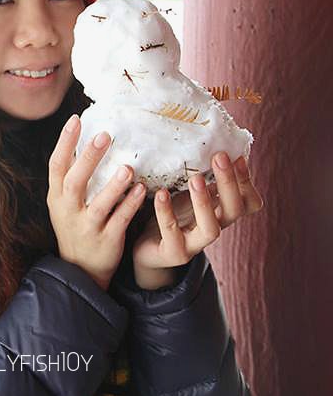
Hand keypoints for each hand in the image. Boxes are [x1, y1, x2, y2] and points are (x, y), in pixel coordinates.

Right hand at [47, 114, 146, 291]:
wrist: (80, 269)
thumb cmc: (76, 225)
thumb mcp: (64, 202)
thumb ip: (72, 176)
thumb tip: (84, 138)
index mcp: (57, 197)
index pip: (56, 165)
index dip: (64, 142)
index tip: (76, 119)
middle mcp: (68, 210)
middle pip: (74, 182)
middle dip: (88, 158)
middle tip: (104, 135)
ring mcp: (86, 227)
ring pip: (98, 205)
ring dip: (113, 186)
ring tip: (128, 168)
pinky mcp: (105, 241)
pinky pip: (119, 221)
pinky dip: (129, 205)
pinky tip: (141, 190)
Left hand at [132, 152, 263, 285]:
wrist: (147, 249)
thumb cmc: (171, 214)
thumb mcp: (186, 193)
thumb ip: (201, 176)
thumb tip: (207, 142)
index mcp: (220, 213)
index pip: (248, 201)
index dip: (246, 181)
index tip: (237, 156)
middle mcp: (213, 228)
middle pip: (234, 211)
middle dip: (229, 184)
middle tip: (219, 157)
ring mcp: (194, 245)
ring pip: (211, 230)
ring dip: (205, 203)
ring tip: (195, 179)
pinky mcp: (172, 253)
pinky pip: (172, 234)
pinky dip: (167, 213)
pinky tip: (162, 194)